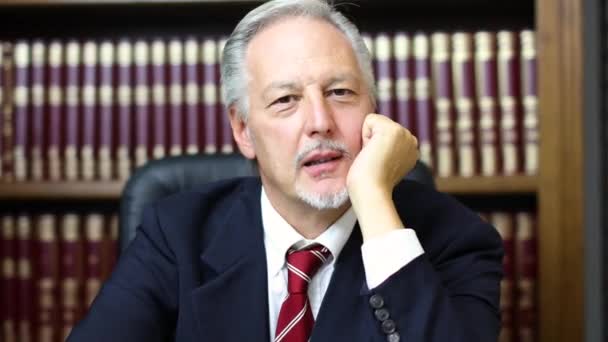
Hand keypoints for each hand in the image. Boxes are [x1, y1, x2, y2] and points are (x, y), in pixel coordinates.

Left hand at [346, 114, 418, 239]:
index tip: (377, 164)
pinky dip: (364, 136)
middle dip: (371, 141)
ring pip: (375, 122)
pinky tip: (371, 152)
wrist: (371, 192)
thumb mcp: (381, 163)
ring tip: (373, 158)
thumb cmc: (369, 184)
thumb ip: (383, 151)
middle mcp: (411, 140)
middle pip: (379, 125)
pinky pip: (369, 119)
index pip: (383, 133)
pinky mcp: (393, 130)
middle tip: (374, 162)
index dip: (373, 147)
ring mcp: (405, 134)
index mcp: (410, 150)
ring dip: (368, 139)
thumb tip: (371, 144)